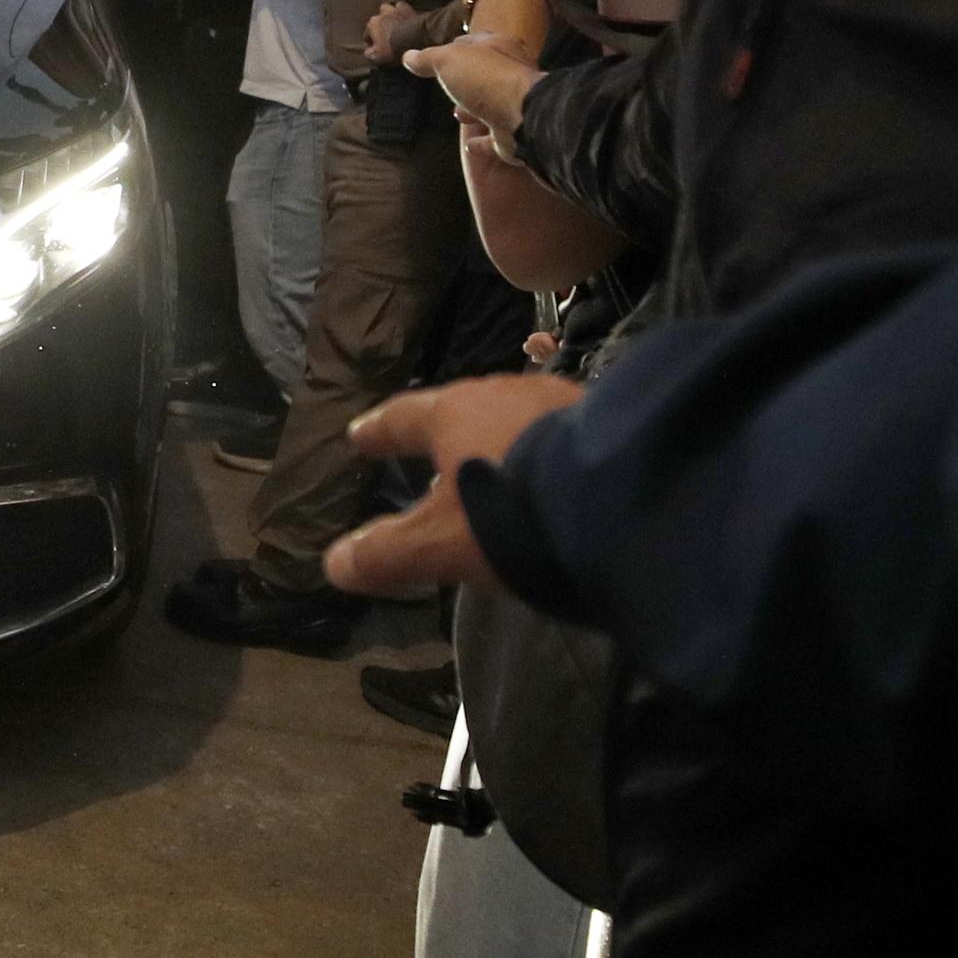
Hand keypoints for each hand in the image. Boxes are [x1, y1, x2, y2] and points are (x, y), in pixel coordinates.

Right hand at [322, 374, 586, 600]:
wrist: (624, 498)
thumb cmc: (512, 514)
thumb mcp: (441, 544)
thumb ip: (389, 553)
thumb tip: (333, 563)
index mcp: (454, 412)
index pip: (403, 416)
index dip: (379, 430)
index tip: (359, 435)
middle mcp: (504, 393)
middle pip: (464, 410)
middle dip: (448, 432)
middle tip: (434, 451)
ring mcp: (562, 402)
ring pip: (517, 418)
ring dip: (502, 441)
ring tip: (499, 467)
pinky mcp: (608, 422)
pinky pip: (562, 435)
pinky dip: (547, 455)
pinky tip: (555, 479)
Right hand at [365, 0, 423, 64]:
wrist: (415, 38)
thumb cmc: (394, 48)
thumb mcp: (378, 57)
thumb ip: (370, 54)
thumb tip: (368, 52)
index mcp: (372, 24)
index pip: (367, 35)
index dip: (372, 44)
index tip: (378, 50)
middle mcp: (381, 14)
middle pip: (377, 20)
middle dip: (380, 26)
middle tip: (387, 36)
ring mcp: (395, 9)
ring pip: (389, 10)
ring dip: (390, 16)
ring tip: (395, 25)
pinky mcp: (408, 9)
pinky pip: (402, 8)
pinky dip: (402, 12)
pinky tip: (405, 19)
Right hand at [404, 34, 537, 139]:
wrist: (521, 117)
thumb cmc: (485, 80)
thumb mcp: (448, 60)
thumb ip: (428, 58)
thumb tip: (408, 56)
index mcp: (500, 48)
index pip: (477, 42)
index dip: (458, 46)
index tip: (442, 53)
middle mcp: (511, 75)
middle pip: (485, 75)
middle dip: (467, 81)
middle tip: (450, 87)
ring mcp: (513, 106)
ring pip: (491, 106)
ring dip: (474, 110)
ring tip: (457, 116)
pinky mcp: (512, 135)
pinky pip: (492, 139)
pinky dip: (481, 142)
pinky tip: (469, 145)